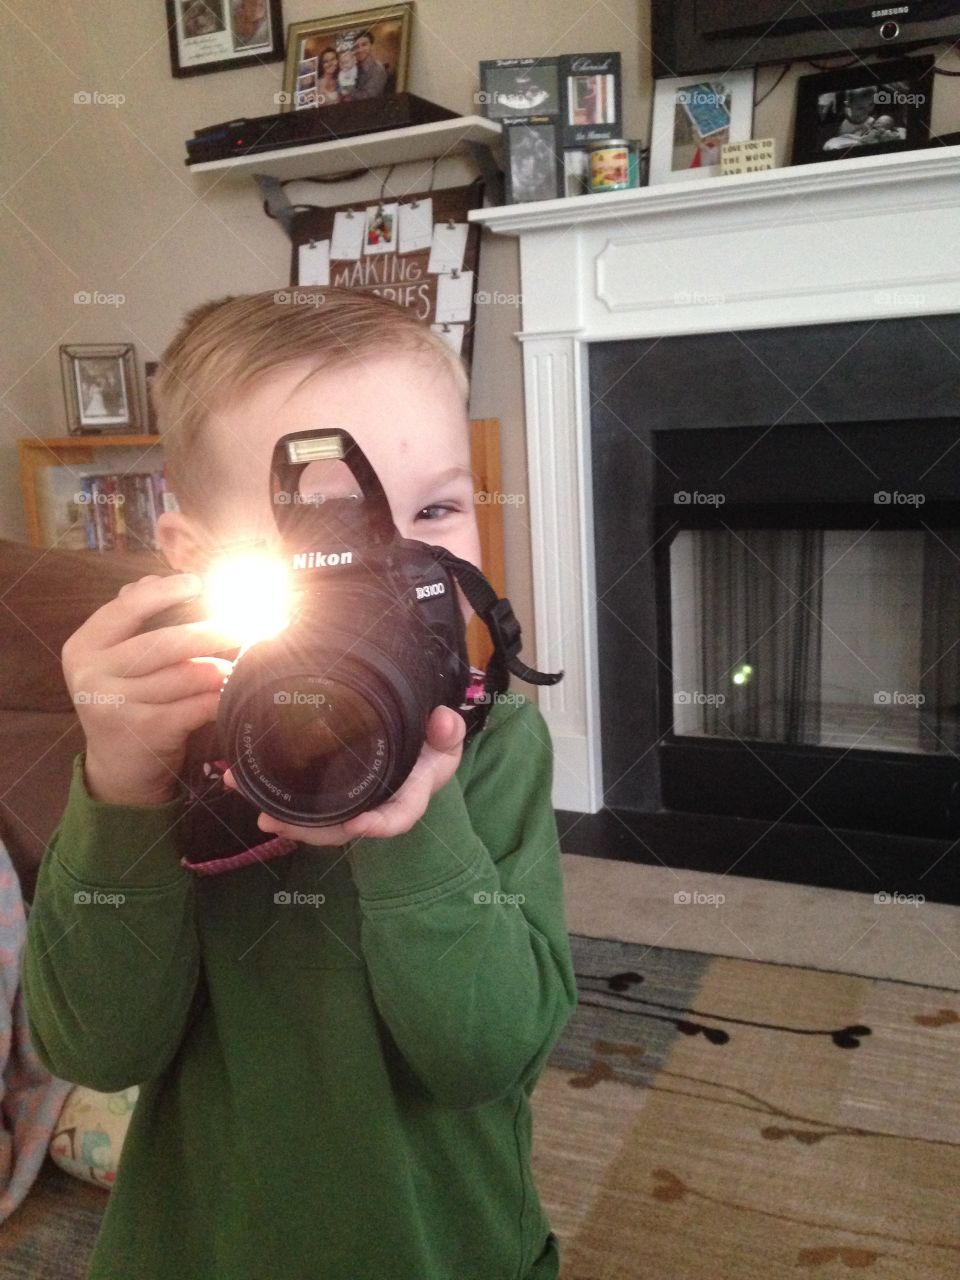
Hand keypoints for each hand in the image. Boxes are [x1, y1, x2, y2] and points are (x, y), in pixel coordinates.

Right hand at [63, 573, 238, 806]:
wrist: (119, 769)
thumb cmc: (128, 702)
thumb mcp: (117, 661)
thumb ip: (134, 620)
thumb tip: (158, 578)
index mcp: (85, 647)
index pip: (125, 608)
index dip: (162, 592)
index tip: (197, 582)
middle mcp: (93, 675)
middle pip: (165, 643)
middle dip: (212, 631)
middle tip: (248, 622)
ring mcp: (116, 705)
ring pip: (187, 675)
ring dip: (222, 669)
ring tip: (241, 665)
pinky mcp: (145, 732)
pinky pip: (197, 705)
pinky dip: (221, 698)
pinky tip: (235, 693)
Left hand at [223, 704, 466, 846]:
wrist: (417, 743)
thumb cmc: (432, 743)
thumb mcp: (447, 735)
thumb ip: (449, 730)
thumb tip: (444, 722)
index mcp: (408, 795)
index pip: (398, 816)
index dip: (379, 824)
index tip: (357, 824)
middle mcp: (377, 806)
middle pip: (344, 828)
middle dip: (309, 829)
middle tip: (274, 821)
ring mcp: (353, 802)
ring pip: (321, 821)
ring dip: (286, 818)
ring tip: (256, 808)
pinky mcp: (332, 792)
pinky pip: (308, 804)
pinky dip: (279, 798)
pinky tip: (250, 788)